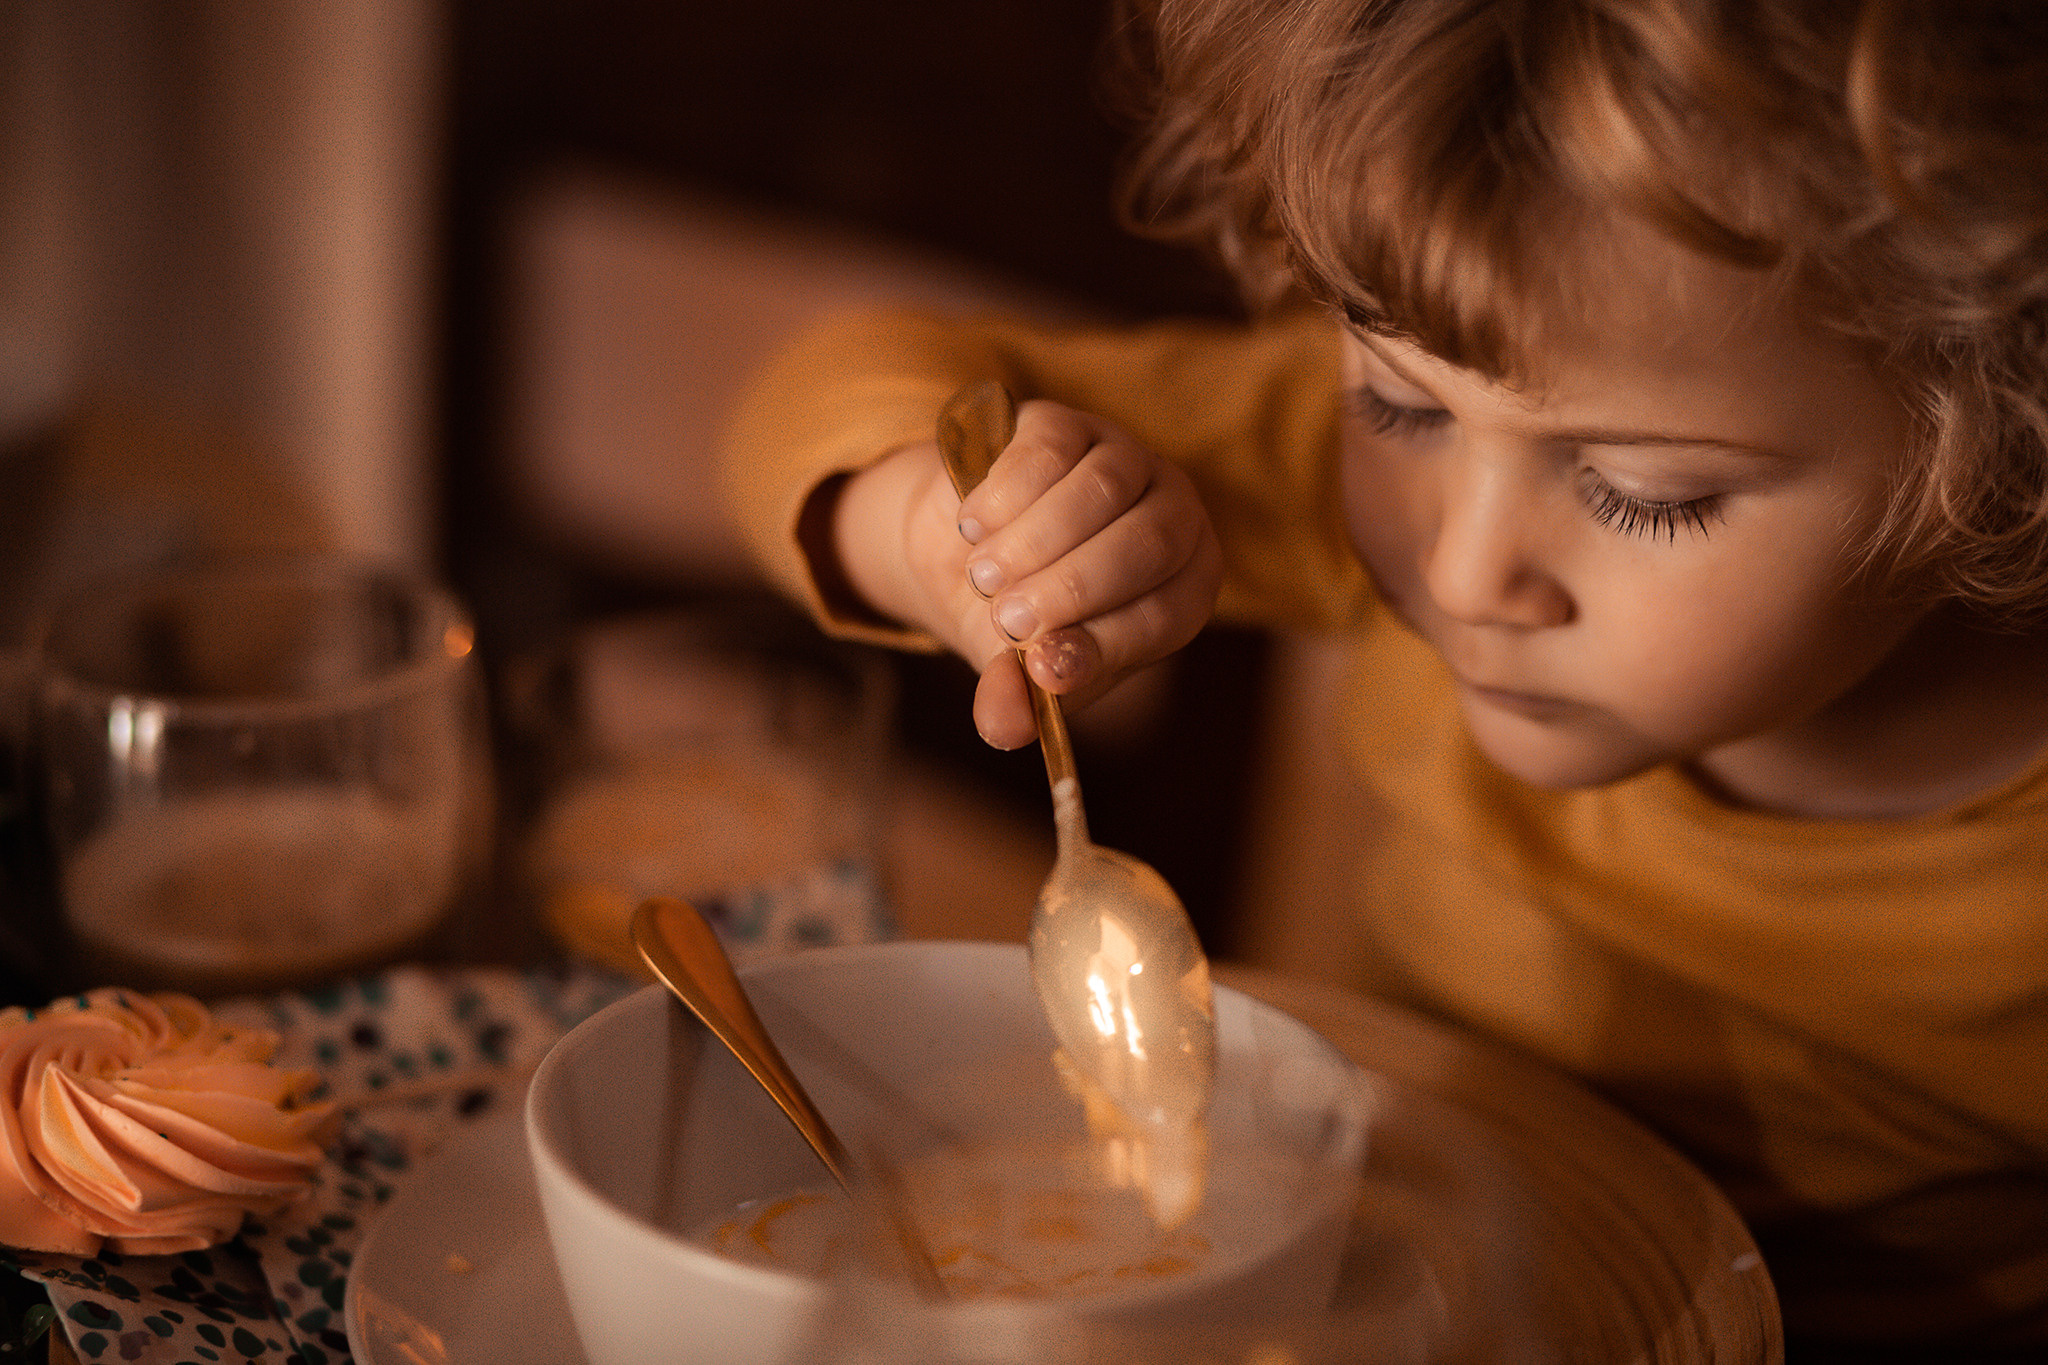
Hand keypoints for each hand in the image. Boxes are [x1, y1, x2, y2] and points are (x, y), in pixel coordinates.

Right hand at [837, 400, 1220, 749]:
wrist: (964, 551)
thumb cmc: (1017, 618)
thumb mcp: (1017, 668)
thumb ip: (1018, 699)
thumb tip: (1004, 729)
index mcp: (1184, 589)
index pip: (1166, 614)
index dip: (1105, 644)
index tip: (1041, 670)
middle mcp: (1174, 518)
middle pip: (1147, 543)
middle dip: (1073, 587)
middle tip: (1005, 618)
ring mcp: (1126, 461)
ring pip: (1104, 488)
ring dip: (1036, 540)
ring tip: (982, 576)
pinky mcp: (1069, 425)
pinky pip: (1050, 448)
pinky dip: (1007, 494)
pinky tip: (973, 528)